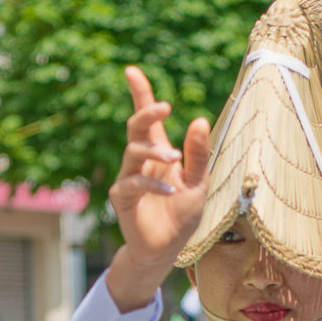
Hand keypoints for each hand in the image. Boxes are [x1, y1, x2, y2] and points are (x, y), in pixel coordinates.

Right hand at [107, 65, 209, 311]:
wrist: (166, 249)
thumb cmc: (181, 215)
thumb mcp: (199, 182)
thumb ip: (198, 154)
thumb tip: (199, 119)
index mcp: (158, 152)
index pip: (145, 118)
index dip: (139, 93)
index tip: (131, 70)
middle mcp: (140, 161)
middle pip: (135, 128)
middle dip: (147, 113)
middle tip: (165, 107)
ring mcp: (129, 178)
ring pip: (133, 152)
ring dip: (154, 151)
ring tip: (172, 158)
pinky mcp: (122, 198)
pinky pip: (133, 182)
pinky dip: (152, 182)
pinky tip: (169, 188)